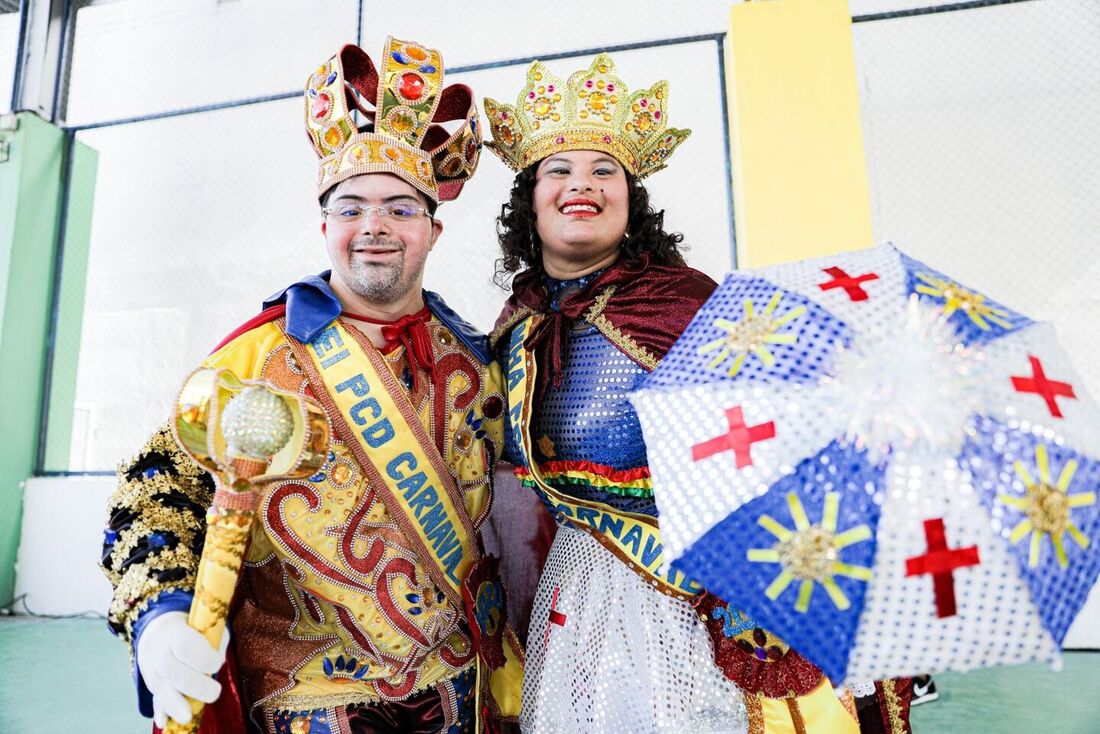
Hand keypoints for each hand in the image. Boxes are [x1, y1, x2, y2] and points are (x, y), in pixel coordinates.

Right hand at [136, 611, 228, 727]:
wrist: (158, 632)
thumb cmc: (192, 628)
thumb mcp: (205, 625)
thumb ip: (216, 640)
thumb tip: (219, 661)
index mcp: (174, 632)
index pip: (186, 646)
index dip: (202, 658)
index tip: (216, 665)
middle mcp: (158, 652)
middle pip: (172, 671)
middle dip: (194, 685)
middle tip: (215, 693)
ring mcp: (151, 670)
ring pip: (161, 689)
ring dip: (174, 704)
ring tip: (187, 717)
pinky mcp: (151, 685)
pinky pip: (155, 699)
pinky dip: (160, 711)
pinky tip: (164, 722)